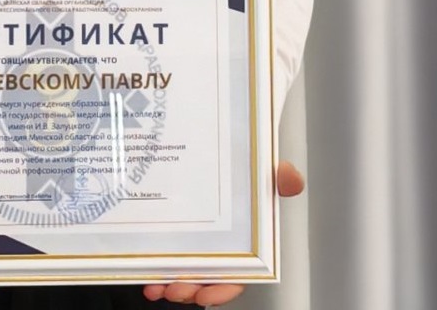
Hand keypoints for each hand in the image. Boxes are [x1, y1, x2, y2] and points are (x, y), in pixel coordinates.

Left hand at [141, 160, 304, 305]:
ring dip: (169, 283)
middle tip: (175, 289)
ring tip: (157, 285)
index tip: (206, 294)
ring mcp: (192, 240)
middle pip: (205, 279)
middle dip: (190, 290)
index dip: (222, 289)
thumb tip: (291, 180)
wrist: (209, 142)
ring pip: (182, 272)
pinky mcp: (172, 232)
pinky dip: (154, 268)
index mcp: (241, 242)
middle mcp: (217, 245)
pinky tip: (146, 272)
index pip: (236, 275)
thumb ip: (279, 177)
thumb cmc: (243, 170)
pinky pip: (164, 256)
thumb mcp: (263, 171)